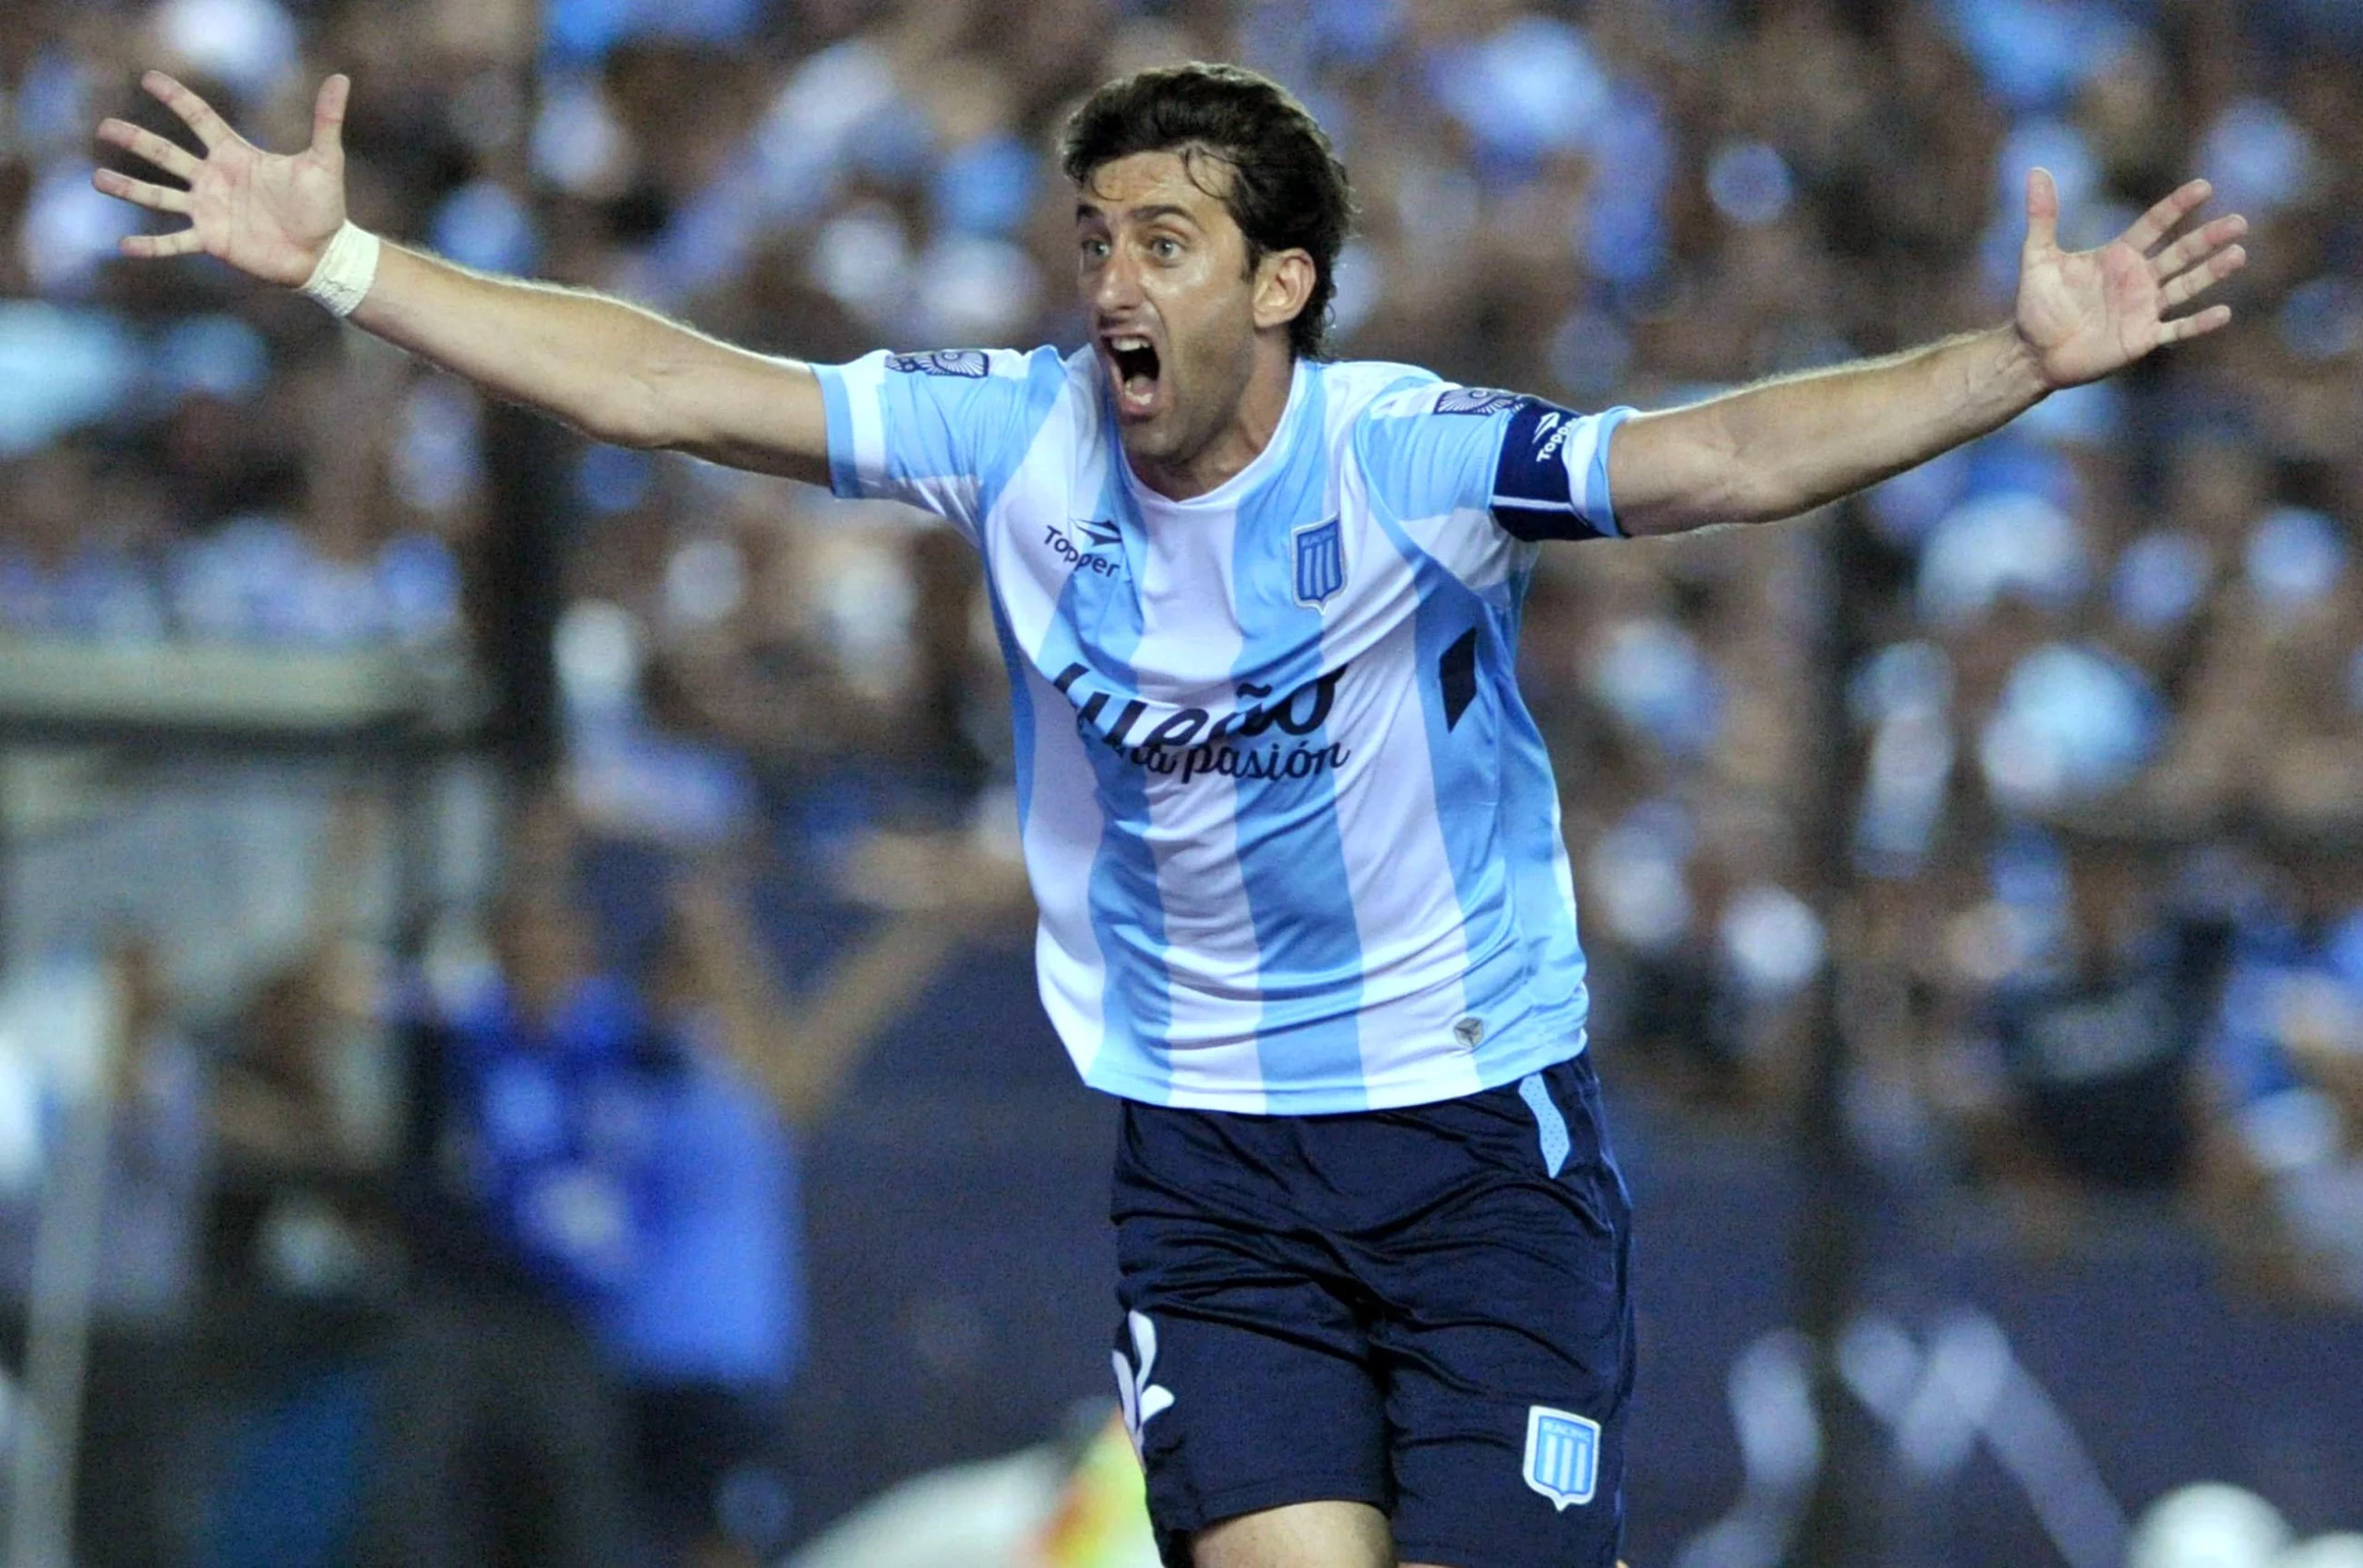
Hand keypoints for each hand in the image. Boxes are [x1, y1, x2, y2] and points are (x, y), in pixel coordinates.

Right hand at [92, 71, 350, 287]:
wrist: (325, 254)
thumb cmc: (325, 207)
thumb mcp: (326, 161)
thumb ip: (326, 120)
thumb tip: (341, 79)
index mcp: (235, 155)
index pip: (199, 118)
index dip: (176, 98)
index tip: (149, 79)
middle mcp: (215, 179)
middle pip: (166, 154)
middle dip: (135, 140)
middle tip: (104, 127)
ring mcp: (209, 210)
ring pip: (159, 196)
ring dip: (129, 188)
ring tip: (97, 179)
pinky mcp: (212, 241)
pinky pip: (174, 242)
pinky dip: (150, 245)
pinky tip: (124, 245)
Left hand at [2014, 167, 2247, 389]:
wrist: (2033, 352)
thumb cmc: (2037, 305)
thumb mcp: (2038, 257)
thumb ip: (2042, 216)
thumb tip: (2036, 170)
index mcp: (2119, 254)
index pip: (2155, 224)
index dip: (2178, 206)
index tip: (2204, 187)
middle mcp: (2138, 278)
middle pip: (2181, 252)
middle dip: (2208, 238)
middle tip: (2238, 222)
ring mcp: (2144, 307)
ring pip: (2187, 285)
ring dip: (2212, 271)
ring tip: (2239, 254)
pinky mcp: (2142, 337)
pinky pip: (2177, 329)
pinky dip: (2199, 323)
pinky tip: (2223, 312)